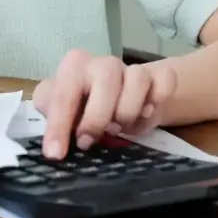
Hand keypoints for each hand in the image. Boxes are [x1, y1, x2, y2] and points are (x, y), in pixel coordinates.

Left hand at [32, 49, 177, 159]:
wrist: (114, 96)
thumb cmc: (81, 105)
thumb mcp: (57, 107)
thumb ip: (51, 115)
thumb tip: (53, 138)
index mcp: (74, 67)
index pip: (64, 93)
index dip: (58, 126)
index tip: (55, 153)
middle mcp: (103, 63)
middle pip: (106, 78)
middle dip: (97, 117)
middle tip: (88, 142)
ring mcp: (131, 69)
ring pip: (138, 78)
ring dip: (128, 111)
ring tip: (118, 128)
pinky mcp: (156, 78)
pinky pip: (165, 80)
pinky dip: (159, 98)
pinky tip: (146, 113)